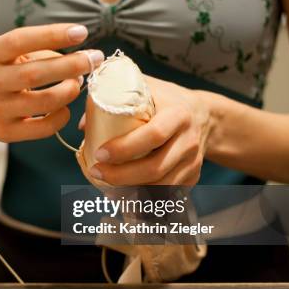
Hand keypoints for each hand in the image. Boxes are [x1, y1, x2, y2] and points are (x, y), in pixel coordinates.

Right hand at [0, 24, 103, 143]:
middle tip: (94, 59)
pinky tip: (65, 108)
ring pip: (45, 102)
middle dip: (71, 65)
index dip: (52, 35)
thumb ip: (42, 51)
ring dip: (70, 90)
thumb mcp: (11, 56)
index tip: (82, 32)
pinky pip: (45, 127)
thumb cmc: (4, 75)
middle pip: (36, 73)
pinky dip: (62, 116)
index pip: (20, 40)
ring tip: (78, 83)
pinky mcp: (6, 132)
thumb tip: (81, 58)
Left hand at [88, 77, 213, 185]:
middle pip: (155, 168)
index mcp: (178, 114)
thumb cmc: (165, 100)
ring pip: (161, 186)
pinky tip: (125, 195)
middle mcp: (189, 140)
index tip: (99, 153)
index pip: (152, 136)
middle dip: (121, 176)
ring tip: (105, 185)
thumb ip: (115, 99)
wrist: (204, 115)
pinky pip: (167, 194)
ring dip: (130, 192)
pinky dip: (145, 199)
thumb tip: (84, 125)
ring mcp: (193, 162)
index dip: (124, 148)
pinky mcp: (193, 177)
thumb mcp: (145, 88)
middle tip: (96, 172)